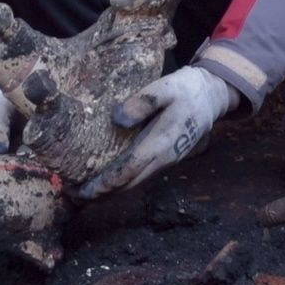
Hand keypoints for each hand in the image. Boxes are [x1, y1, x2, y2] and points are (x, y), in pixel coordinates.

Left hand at [77, 66, 238, 199]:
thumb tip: (117, 119)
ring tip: (85, 194)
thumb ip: (142, 102)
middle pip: (129, 184)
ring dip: (111, 191)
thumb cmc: (184, 90)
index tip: (83, 190)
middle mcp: (163, 158)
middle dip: (102, 193)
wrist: (211, 98)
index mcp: (161, 142)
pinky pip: (141, 177)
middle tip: (74, 196)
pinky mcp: (165, 159)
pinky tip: (107, 181)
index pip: (129, 169)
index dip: (106, 183)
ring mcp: (166, 161)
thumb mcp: (164, 88)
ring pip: (135, 183)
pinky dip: (122, 184)